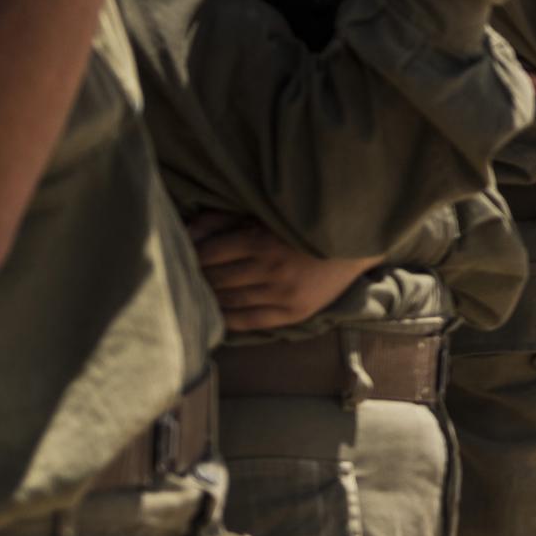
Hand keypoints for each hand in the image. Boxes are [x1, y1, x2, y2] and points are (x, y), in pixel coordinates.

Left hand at [188, 213, 373, 333]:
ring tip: (197, 293)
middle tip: (183, 276)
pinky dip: (227, 318)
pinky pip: (248, 321)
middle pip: (216, 280)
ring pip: (229, 301)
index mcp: (261, 241)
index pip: (209, 255)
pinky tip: (214, 314)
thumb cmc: (303, 223)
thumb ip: (223, 220)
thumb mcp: (264, 213)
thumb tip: (186, 230)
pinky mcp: (293, 313)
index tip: (181, 255)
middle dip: (197, 277)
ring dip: (209, 298)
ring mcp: (282, 295)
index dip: (191, 256)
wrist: (354, 242)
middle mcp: (270, 271)